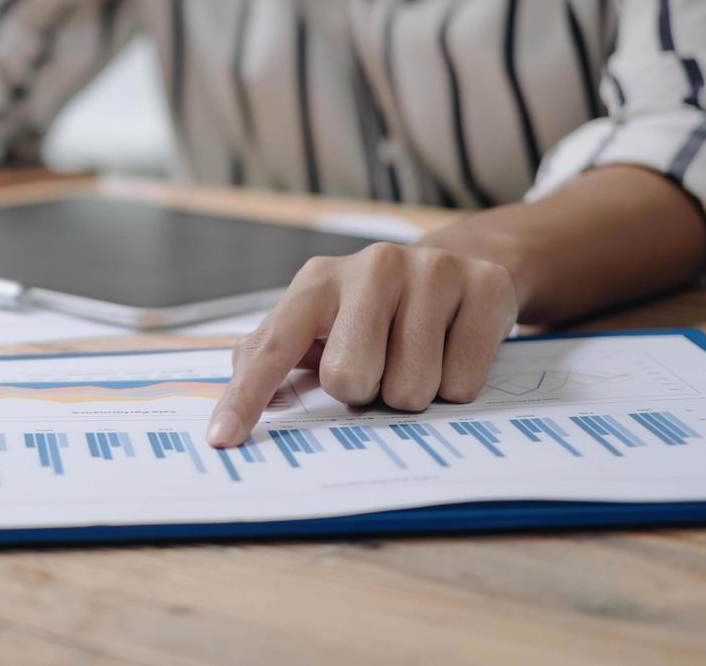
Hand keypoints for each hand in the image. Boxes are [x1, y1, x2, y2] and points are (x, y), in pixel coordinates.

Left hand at [207, 243, 517, 446]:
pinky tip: (453, 348)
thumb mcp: (319, 325)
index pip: (272, 347)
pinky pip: (461, 385)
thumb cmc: (375, 312)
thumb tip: (229, 411)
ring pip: (411, 389)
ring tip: (418, 356)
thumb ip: (268, 359)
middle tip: (380, 366)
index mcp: (317, 282)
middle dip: (366, 392)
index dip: (246, 396)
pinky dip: (456, 386)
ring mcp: (430, 271)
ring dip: (413, 391)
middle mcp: (371, 266)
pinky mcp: (483, 285)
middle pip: (349, 380)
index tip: (222, 439)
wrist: (464, 265)